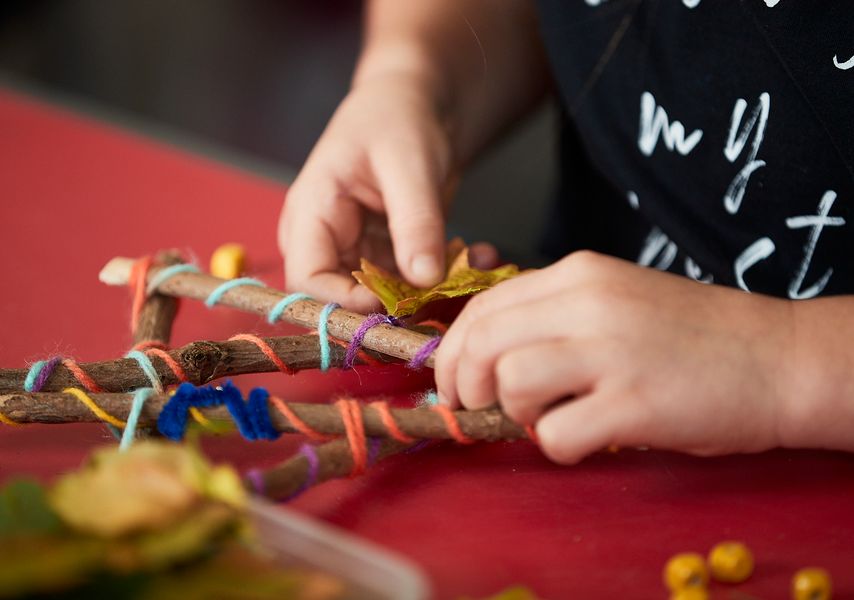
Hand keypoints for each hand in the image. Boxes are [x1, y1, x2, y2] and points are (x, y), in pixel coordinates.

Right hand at [279, 73, 460, 312]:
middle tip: (440, 292)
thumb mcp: (410, 166)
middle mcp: (328, 238)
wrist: (417, 102)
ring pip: (382, 295)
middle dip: (391, 304)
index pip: (306, 279)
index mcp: (311, 212)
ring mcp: (358, 248)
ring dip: (427, 291)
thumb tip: (424, 280)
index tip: (391, 302)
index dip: (341, 302)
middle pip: (341, 296)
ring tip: (471, 265)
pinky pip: (410, 281)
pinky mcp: (388, 254)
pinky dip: (443, 275)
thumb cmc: (398, 117)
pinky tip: (479, 256)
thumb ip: (416, 223)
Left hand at [435, 251, 795, 463]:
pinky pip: (555, 434)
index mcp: (579, 274)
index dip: (452, 351)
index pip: (483, 307)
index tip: (454, 382)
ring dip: (517, 413)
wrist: (778, 356)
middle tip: (479, 407)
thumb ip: (553, 317)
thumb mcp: (616, 299)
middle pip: (482, 342)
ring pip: (510, 382)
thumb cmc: (692, 335)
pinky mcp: (635, 402)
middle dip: (464, 384)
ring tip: (552, 416)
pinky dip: (558, 446)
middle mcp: (589, 303)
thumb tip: (485, 357)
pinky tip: (587, 438)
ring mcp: (612, 351)